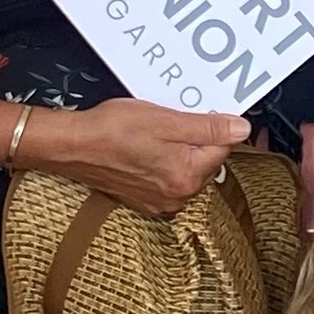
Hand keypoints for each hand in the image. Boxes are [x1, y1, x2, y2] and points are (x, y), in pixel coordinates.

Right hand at [27, 100, 250, 212]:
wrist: (72, 146)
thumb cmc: (112, 131)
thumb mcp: (166, 120)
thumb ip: (208, 127)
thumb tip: (241, 129)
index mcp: (188, 176)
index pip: (223, 147)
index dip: (212, 124)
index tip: (196, 112)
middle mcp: (177, 196)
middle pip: (207, 161)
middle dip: (196, 140)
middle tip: (172, 121)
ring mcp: (160, 201)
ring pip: (187, 169)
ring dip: (180, 151)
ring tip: (156, 133)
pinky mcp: (144, 200)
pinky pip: (168, 178)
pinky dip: (164, 163)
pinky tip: (146, 148)